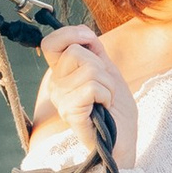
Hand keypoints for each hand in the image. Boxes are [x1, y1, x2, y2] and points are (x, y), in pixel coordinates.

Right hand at [29, 25, 138, 160]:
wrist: (122, 140)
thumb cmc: (115, 110)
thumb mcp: (107, 71)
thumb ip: (94, 50)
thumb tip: (85, 32)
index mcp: (62, 74)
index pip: (50, 43)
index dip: (70, 34)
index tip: (89, 40)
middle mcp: (56, 86)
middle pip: (76, 52)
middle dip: (101, 67)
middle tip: (105, 88)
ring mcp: (61, 99)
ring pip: (89, 70)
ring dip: (107, 85)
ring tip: (105, 101)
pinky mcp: (70, 112)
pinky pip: (92, 87)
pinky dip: (106, 95)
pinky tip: (104, 108)